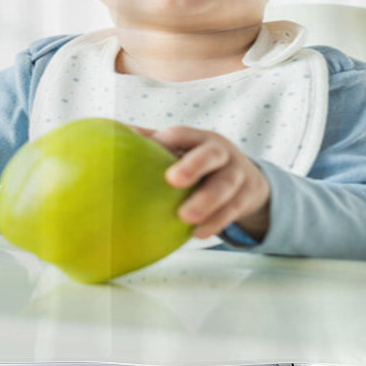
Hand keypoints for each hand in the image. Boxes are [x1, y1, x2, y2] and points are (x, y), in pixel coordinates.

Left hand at [132, 125, 270, 241]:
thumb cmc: (204, 163)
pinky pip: (233, 210)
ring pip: (226, 185)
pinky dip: (216, 222)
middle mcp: (222, 153)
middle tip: (173, 180)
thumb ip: (157, 142)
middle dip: (194, 165)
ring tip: (185, 216)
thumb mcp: (186, 149)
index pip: (184, 134)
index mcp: (201, 139)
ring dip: (207, 201)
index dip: (169, 140)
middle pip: (211, 155)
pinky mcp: (246, 197)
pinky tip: (198, 233)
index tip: (154, 147)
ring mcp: (237, 174)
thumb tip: (116, 132)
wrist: (250, 180)